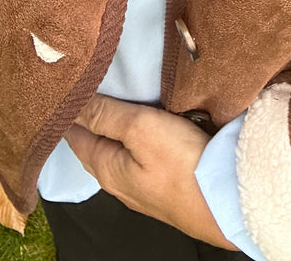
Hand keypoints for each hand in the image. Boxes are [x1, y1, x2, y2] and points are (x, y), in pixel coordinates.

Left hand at [62, 94, 238, 250]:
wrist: (229, 201)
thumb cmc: (183, 165)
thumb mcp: (141, 129)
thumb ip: (106, 114)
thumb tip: (73, 102)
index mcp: (107, 168)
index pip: (75, 135)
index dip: (68, 112)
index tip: (62, 89)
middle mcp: (120, 182)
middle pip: (95, 146)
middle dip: (87, 122)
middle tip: (81, 93)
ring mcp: (144, 187)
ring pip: (118, 152)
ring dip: (112, 131)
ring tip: (109, 105)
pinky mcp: (167, 185)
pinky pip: (141, 157)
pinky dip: (135, 140)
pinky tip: (144, 131)